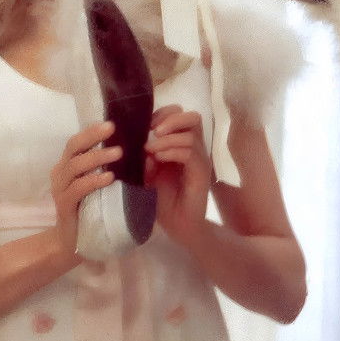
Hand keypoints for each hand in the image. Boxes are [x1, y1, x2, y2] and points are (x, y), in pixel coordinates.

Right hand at [50, 122, 118, 249]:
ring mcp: (60, 189)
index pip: (79, 141)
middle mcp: (61, 173)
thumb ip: (116, 169)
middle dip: (93, 136)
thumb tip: (144, 153)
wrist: (76, 243)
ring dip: (97, 157)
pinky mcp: (64, 205)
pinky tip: (109, 178)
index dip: (93, 130)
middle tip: (113, 129)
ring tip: (118, 153)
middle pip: (73, 147)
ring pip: (75, 165)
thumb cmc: (93, 210)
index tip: (113, 123)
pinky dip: (93, 181)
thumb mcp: (105, 187)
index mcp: (70, 165)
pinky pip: (77, 189)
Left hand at [145, 105, 213, 242]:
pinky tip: (158, 159)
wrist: (179, 226)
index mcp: (182, 145)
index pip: (181, 115)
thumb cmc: (163, 200)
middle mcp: (194, 149)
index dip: (164, 114)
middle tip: (154, 131)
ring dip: (167, 138)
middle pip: (193, 117)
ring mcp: (200, 160)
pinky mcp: (201, 173)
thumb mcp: (148, 173)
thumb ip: (144, 156)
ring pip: (191, 134)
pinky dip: (172, 151)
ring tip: (150, 150)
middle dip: (171, 119)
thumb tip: (137, 141)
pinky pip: (190, 153)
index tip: (147, 125)